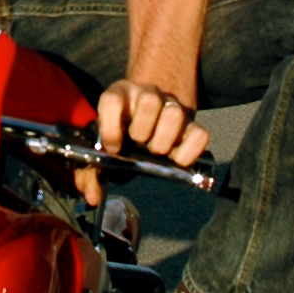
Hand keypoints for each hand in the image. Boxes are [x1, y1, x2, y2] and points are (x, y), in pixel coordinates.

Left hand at [74, 79, 210, 205]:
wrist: (151, 119)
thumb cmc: (123, 137)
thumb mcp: (105, 149)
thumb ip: (93, 173)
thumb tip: (93, 197)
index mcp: (119, 95)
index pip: (111, 100)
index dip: (110, 126)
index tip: (113, 148)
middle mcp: (147, 94)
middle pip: (149, 101)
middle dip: (142, 130)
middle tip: (139, 144)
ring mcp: (172, 106)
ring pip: (174, 113)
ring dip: (164, 139)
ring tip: (157, 150)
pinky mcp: (193, 123)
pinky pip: (200, 134)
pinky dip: (189, 152)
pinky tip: (176, 159)